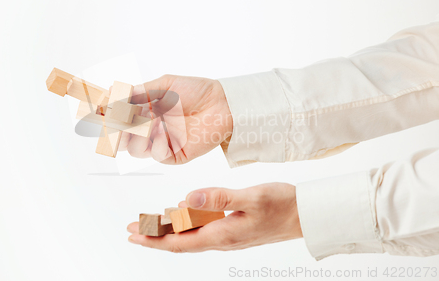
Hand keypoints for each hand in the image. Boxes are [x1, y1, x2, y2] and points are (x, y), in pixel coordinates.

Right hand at [118, 75, 232, 163]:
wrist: (222, 103)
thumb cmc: (196, 91)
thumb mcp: (165, 85)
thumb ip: (140, 91)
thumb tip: (114, 93)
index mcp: (147, 112)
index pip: (121, 118)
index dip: (109, 116)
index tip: (100, 109)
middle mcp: (152, 129)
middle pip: (123, 138)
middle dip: (117, 129)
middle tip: (117, 118)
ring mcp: (162, 143)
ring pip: (135, 149)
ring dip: (136, 134)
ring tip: (147, 119)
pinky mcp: (174, 155)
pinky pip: (156, 153)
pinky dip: (155, 141)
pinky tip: (162, 128)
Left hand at [127, 183, 302, 251]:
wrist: (305, 215)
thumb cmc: (283, 205)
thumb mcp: (252, 197)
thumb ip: (219, 198)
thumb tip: (187, 199)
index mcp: (222, 234)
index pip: (179, 241)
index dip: (154, 239)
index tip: (133, 235)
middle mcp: (222, 239)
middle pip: (181, 241)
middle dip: (155, 236)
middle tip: (133, 227)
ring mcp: (228, 235)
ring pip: (191, 235)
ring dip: (170, 229)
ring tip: (151, 221)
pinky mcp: (234, 229)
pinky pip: (204, 229)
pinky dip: (188, 222)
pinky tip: (183, 211)